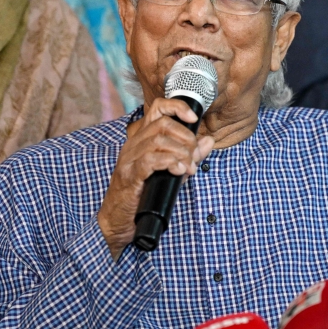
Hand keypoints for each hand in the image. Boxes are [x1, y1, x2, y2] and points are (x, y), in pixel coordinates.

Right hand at [97, 98, 214, 258]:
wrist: (118, 221)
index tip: (193, 118)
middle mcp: (133, 144)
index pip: (157, 109)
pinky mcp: (129, 176)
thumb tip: (208, 140)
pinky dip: (169, 162)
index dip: (177, 107)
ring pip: (158, 141)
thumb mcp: (172, 171)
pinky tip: (179, 171)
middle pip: (163, 124)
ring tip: (188, 168)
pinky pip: (150, 160)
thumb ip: (189, 155)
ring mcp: (129, 159)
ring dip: (180, 153)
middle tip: (194, 156)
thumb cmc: (143, 194)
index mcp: (142, 139)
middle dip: (185, 138)